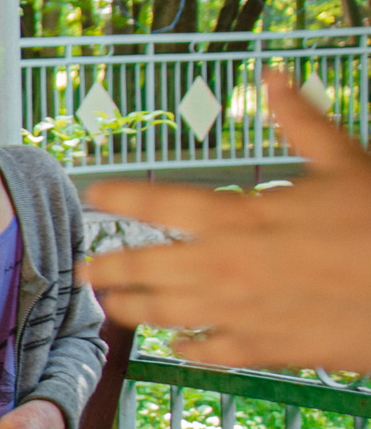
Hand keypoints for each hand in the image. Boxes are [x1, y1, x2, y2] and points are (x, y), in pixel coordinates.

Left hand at [84, 71, 370, 370]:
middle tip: (83, 268)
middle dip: (110, 267)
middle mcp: (229, 266)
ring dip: (134, 309)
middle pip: (147, 267)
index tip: (93, 193)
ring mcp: (243, 311)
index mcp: (243, 216)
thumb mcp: (347, 161)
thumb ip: (301, 121)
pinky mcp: (267, 348)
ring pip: (168, 314)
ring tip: (111, 307)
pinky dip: (189, 349)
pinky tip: (177, 347)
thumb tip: (274, 76)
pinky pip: (213, 352)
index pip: (161, 202)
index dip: (122, 196)